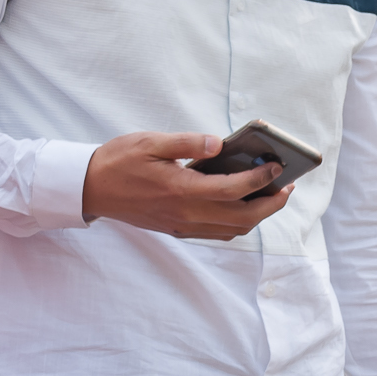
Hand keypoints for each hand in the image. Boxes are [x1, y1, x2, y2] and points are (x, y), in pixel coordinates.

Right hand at [82, 132, 290, 238]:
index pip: (233, 190)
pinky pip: (217, 233)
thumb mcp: (149, 142)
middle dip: (271, 204)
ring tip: (272, 195)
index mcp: (180, 190)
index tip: (278, 167)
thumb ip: (186, 142)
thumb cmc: (118, 161)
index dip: (261, 180)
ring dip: (258, 216)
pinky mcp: (177, 230)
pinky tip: (244, 205)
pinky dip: (238, 223)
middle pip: (243, 218)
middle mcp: (185, 214)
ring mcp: (182, 225)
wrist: (88, 188)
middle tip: (288, 187)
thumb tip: (219, 144)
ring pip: (233, 230)